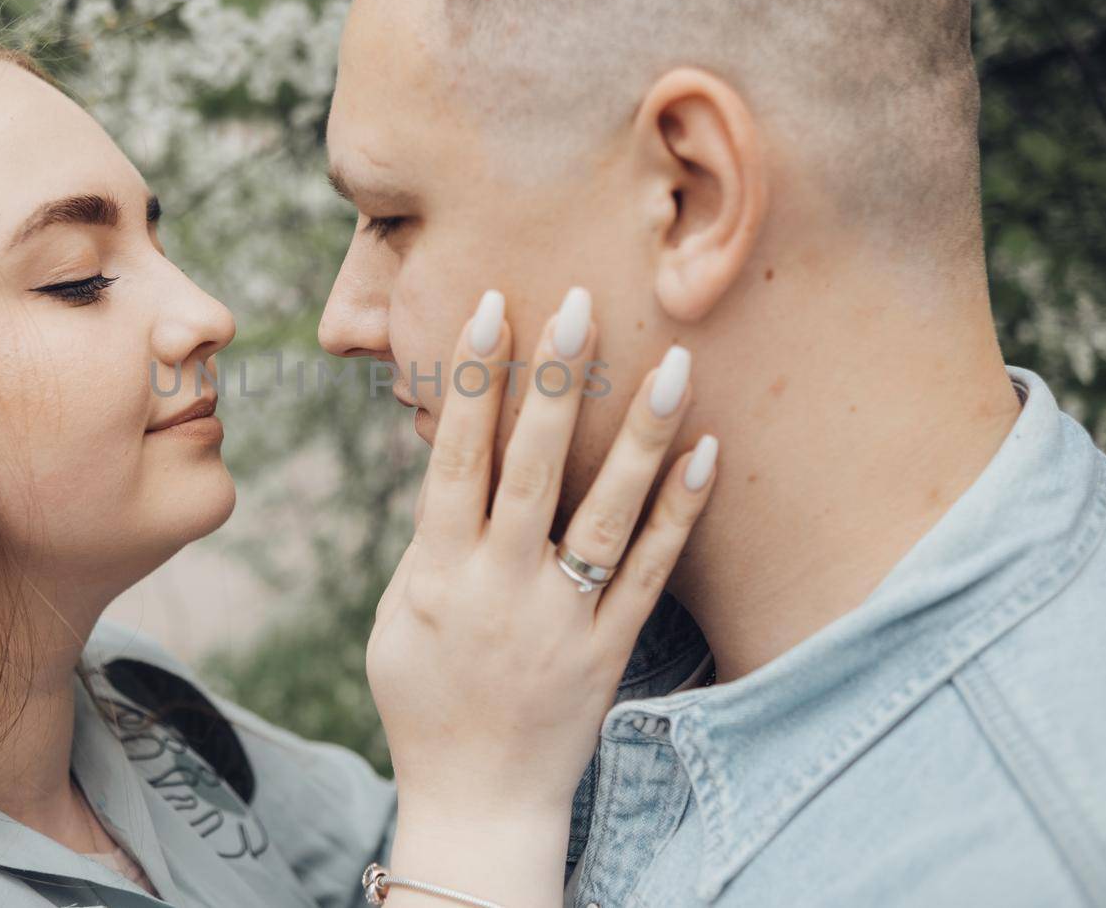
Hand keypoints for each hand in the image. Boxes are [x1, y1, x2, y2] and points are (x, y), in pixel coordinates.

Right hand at [368, 286, 716, 903]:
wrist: (476, 803)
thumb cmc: (423, 702)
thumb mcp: (401, 620)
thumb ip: (428, 543)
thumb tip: (453, 461)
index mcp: (438, 574)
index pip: (456, 458)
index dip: (475, 380)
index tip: (494, 307)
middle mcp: (501, 588)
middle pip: (531, 470)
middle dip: (553, 384)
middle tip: (580, 302)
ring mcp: (561, 620)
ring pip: (605, 514)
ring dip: (638, 437)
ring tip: (670, 362)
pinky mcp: (610, 649)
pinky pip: (651, 573)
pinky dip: (679, 513)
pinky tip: (705, 453)